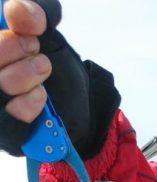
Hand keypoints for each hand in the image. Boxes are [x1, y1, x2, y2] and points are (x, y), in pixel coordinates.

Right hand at [0, 0, 119, 158]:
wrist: (83, 106)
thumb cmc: (58, 67)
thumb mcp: (49, 34)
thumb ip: (35, 14)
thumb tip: (20, 11)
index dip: (7, 35)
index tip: (31, 31)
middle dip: (13, 48)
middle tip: (35, 50)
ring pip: (0, 85)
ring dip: (25, 74)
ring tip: (42, 69)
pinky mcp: (5, 131)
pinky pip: (11, 116)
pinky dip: (29, 103)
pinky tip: (40, 96)